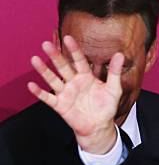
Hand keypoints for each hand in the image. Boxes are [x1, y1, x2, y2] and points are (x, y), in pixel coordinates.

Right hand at [28, 36, 123, 153]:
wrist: (99, 127)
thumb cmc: (106, 107)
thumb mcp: (114, 89)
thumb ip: (115, 72)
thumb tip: (120, 55)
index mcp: (86, 76)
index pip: (79, 60)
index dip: (73, 50)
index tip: (68, 38)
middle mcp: (73, 82)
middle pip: (63, 67)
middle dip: (55, 56)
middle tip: (46, 45)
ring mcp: (66, 93)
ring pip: (53, 80)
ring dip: (44, 70)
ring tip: (35, 60)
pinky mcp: (60, 105)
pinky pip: (48, 98)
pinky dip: (40, 93)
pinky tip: (31, 85)